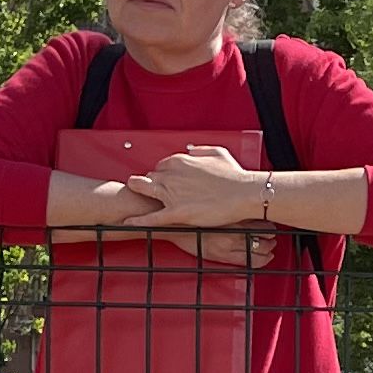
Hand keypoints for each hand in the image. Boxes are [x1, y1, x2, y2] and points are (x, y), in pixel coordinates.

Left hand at [116, 145, 271, 229]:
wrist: (244, 193)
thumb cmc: (234, 175)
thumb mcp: (218, 153)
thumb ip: (200, 150)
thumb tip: (190, 150)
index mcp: (180, 160)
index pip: (161, 165)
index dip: (163, 175)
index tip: (167, 181)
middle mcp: (172, 174)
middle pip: (151, 177)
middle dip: (151, 184)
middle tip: (154, 193)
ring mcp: (172, 194)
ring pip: (145, 192)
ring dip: (137, 195)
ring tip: (129, 201)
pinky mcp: (176, 213)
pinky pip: (151, 218)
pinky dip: (138, 220)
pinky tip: (128, 222)